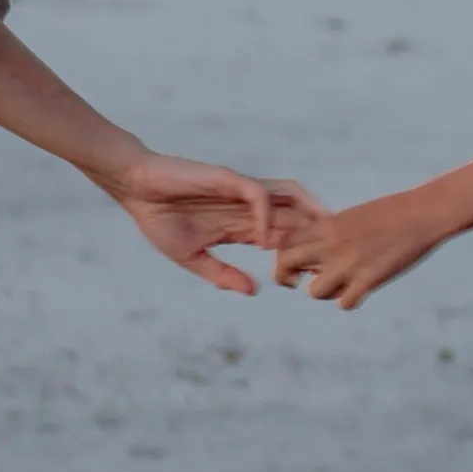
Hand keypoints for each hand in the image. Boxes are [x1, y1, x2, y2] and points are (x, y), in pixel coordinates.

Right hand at [112, 157, 309, 296]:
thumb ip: (223, 274)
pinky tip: (264, 240)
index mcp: (241, 225)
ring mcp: (241, 191)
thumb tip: (255, 291)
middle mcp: (248, 207)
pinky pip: (259, 195)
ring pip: (289, 196)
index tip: (313, 278)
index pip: (283, 238)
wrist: (137, 191)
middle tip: (336, 258)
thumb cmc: (160, 220)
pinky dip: (267, 216)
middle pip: (295, 217)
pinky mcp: (229, 180)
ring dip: (309, 213)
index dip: (301, 255)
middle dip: (316, 236)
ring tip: (321, 238)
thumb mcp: (193, 258)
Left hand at [271, 187, 441, 310]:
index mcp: (327, 225)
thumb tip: (316, 250)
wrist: (422, 213)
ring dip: (324, 291)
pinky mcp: (369, 280)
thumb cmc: (391, 213)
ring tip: (339, 285)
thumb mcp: (352, 216)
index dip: (282, 254)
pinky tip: (360, 291)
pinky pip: (344, 303)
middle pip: (286, 265)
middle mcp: (331, 244)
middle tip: (300, 280)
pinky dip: (350, 300)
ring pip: (313, 291)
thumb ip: (331, 232)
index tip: (294, 260)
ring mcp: (349, 263)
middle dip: (287, 277)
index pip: (284, 241)